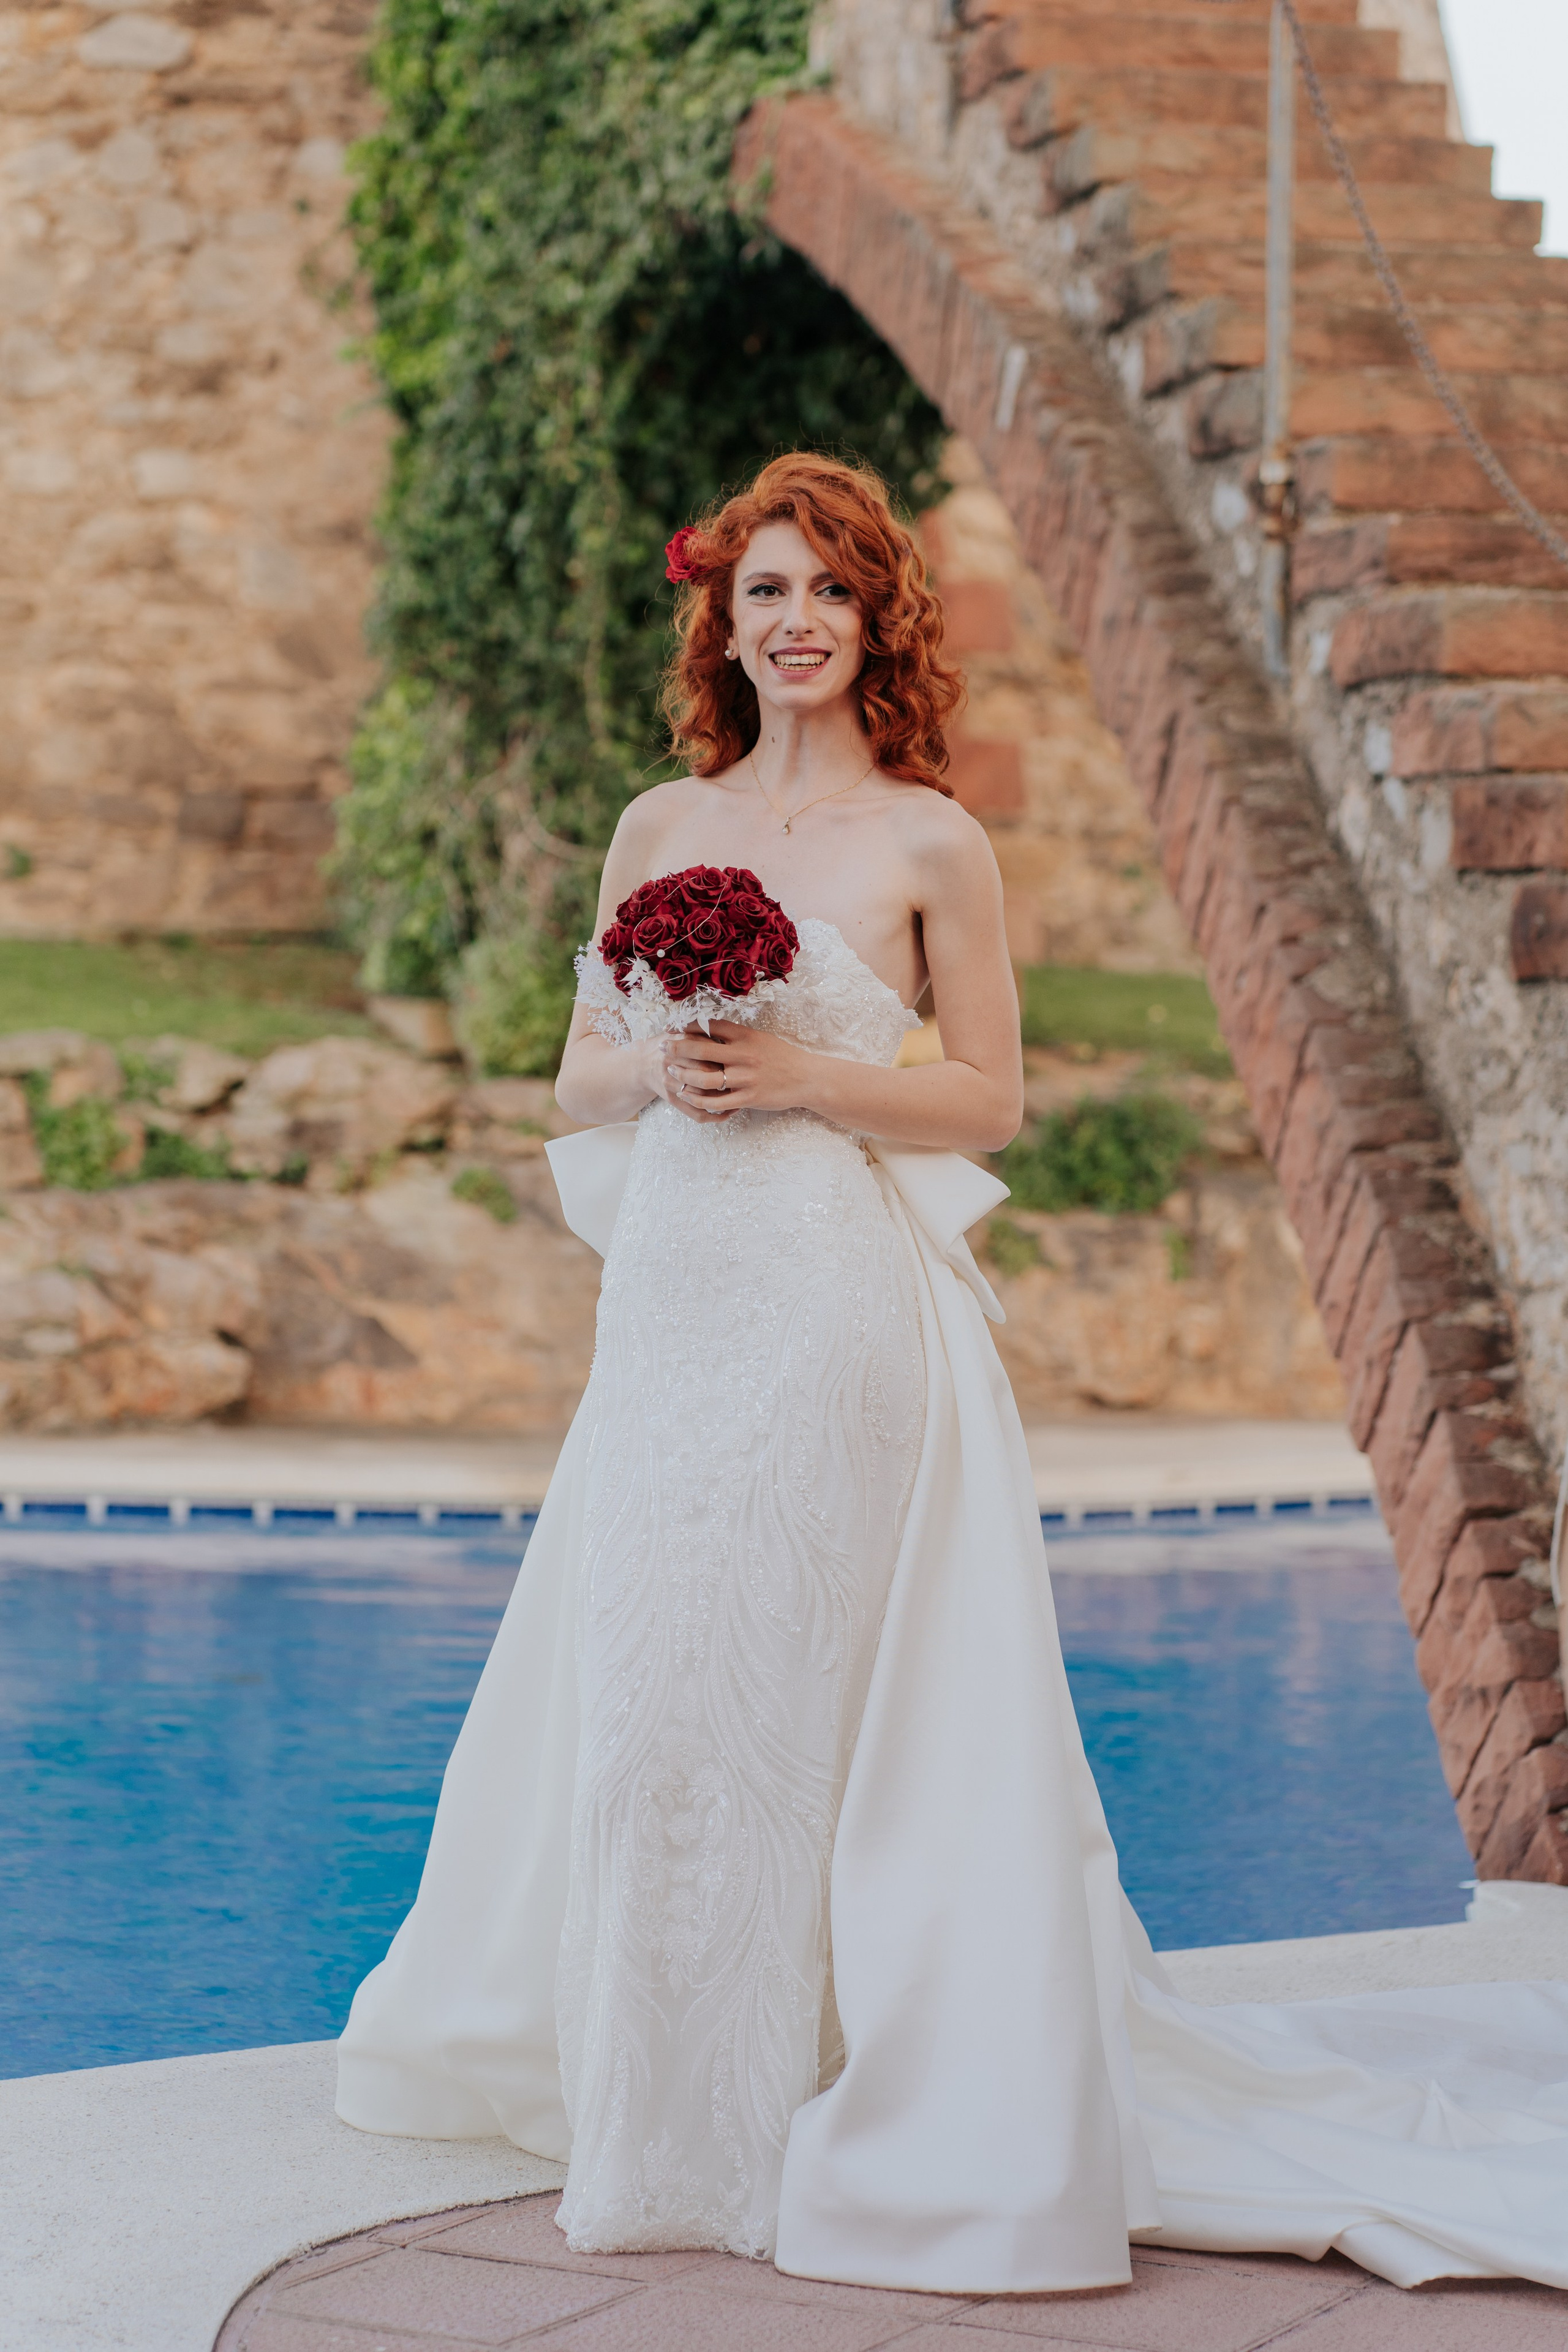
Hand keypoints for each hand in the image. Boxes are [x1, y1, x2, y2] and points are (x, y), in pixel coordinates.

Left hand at [658, 1020, 814, 1120]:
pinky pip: (717, 1101)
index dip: (688, 1026)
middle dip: (677, 1048)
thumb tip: (709, 1028)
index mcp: (746, 1037)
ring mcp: (745, 1078)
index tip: (674, 1027)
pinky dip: (699, 1099)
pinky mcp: (748, 1098)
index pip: (711, 1027)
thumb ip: (737, 1035)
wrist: (807, 1078)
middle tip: (661, 1047)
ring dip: (684, 1075)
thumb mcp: (761, 1038)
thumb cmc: (782, 1057)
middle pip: (701, 1050)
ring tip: (671, 1071)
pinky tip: (687, 1096)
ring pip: (705, 1078)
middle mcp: (743, 1055)